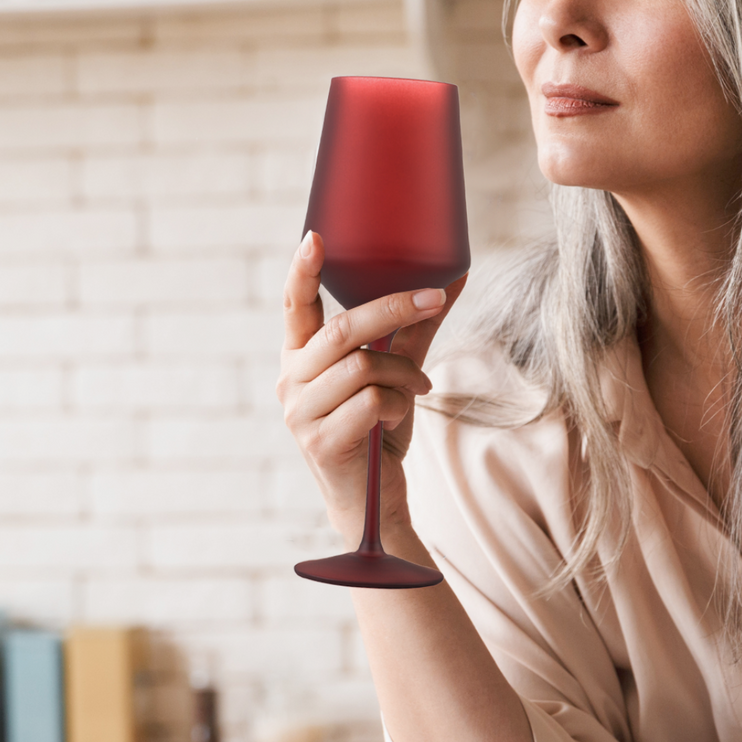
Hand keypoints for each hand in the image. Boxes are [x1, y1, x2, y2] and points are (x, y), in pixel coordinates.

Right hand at [278, 231, 466, 544]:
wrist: (373, 502)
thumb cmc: (378, 432)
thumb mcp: (395, 374)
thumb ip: (414, 329)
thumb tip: (449, 279)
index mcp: (301, 358)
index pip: (294, 307)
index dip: (301, 272)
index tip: (315, 238)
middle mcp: (292, 381)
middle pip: (341, 331)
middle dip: (393, 309)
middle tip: (435, 298)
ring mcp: (301, 413)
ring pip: (362, 367)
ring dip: (403, 375)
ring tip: (418, 390)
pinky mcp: (320, 441)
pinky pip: (370, 402)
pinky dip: (397, 404)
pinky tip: (397, 417)